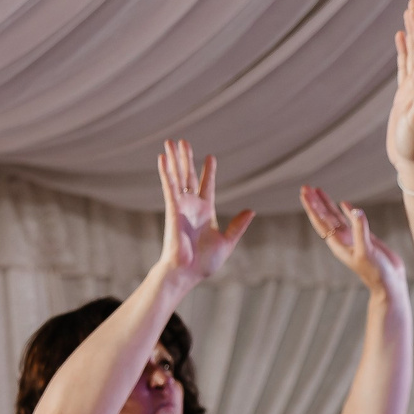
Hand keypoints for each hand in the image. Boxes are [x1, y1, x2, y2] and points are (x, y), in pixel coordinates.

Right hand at [154, 141, 252, 290]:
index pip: (206, 186)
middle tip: (183, 141)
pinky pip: (169, 187)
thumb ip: (238, 225)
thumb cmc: (205, 262)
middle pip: (188, 176)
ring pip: (177, 177)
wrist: (188, 272)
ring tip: (171, 141)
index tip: (211, 157)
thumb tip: (251, 211)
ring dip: (174, 159)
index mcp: (205, 212)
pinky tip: (162, 158)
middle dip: (186, 159)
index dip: (208, 171)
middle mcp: (191, 206)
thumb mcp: (227, 241)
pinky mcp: (172, 210)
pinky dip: (166, 173)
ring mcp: (181, 206)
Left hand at [302, 187, 406, 297]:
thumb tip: (355, 210)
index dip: (312, 206)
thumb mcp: (366, 250)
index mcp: (338, 243)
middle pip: (324, 217)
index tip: (305, 192)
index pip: (321, 221)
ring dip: (327, 204)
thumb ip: (361, 229)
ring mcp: (353, 238)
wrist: (389, 283)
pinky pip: (352, 221)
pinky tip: (344, 203)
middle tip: (306, 187)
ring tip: (318, 190)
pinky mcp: (365, 238)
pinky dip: (347, 211)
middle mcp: (342, 239)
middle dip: (315, 202)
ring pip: (336, 217)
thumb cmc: (375, 272)